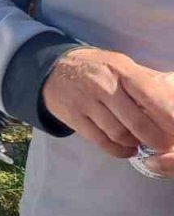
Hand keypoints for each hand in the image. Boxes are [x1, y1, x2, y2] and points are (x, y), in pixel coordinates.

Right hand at [42, 48, 173, 161]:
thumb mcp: (123, 65)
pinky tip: (127, 149)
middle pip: (138, 122)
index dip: (169, 118)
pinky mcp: (73, 117)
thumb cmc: (98, 68)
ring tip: (143, 144)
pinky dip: (119, 151)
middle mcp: (103, 85)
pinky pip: (101, 142)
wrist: (53, 70)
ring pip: (120, 134)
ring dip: (137, 144)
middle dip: (157, 140)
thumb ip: (148, 81)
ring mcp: (86, 102)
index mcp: (121, 69)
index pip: (151, 96)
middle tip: (165, 145)